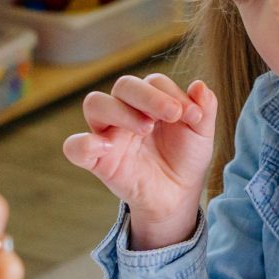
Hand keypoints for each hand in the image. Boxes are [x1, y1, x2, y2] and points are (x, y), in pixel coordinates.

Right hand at [61, 74, 216, 250]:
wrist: (177, 196)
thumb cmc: (185, 159)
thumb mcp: (201, 135)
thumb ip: (204, 109)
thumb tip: (200, 86)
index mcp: (150, 101)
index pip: (153, 82)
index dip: (173, 93)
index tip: (194, 116)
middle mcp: (125, 111)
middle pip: (123, 85)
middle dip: (148, 96)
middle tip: (173, 114)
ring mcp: (108, 134)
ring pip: (95, 104)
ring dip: (121, 111)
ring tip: (146, 128)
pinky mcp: (97, 160)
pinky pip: (74, 147)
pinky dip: (84, 143)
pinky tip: (109, 147)